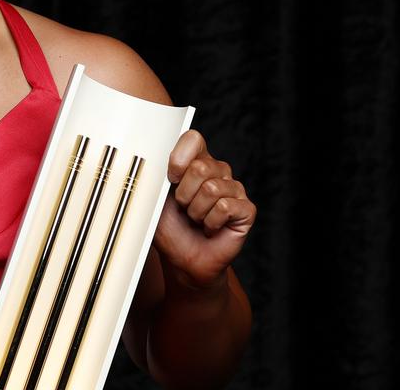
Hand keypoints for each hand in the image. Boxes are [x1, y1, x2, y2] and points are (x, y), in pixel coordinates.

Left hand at [154, 130, 255, 288]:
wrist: (184, 260)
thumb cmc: (170, 228)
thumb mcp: (156, 200)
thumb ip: (156, 177)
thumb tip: (153, 158)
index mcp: (196, 162)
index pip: (193, 139)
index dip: (179, 158)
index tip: (171, 178)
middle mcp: (218, 171)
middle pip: (200, 167)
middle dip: (184, 195)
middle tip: (184, 208)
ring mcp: (234, 189)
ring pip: (212, 189)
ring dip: (196, 211)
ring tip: (196, 220)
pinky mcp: (246, 209)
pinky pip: (225, 207)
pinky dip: (210, 222)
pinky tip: (210, 228)